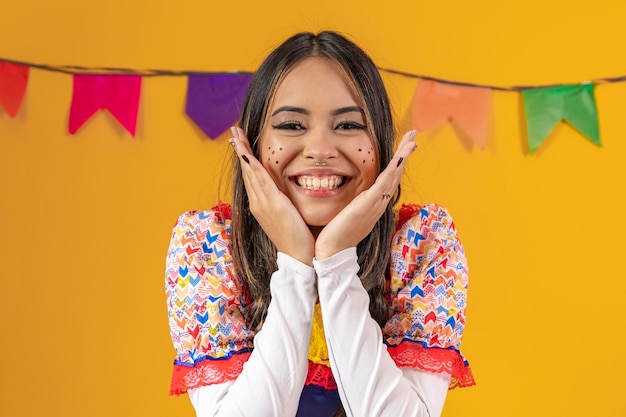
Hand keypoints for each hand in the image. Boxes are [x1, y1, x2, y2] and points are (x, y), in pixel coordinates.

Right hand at [230, 127, 315, 264]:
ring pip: (250, 173)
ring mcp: (262, 204)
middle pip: (246, 171)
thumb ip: (286, 202)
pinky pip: (260, 181)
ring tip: (236, 135)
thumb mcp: (289, 215)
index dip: (246, 158)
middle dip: (240, 150)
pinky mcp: (271, 205)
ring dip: (242, 152)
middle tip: (234, 132)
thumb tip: (289, 192)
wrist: (300, 258)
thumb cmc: (299, 238)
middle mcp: (258, 203)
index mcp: (261, 204)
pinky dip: (252, 166)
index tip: (241, 142)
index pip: (252, 176)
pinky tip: (247, 154)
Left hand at [315, 130, 417, 259]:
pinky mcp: (368, 204)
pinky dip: (393, 169)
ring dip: (403, 156)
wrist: (332, 252)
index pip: (388, 179)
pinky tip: (400, 157)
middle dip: (405, 154)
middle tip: (414, 137)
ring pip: (393, 175)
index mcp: (373, 204)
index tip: (403, 148)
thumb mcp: (345, 214)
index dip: (397, 163)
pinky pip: (384, 183)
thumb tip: (348, 196)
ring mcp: (375, 204)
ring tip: (413, 140)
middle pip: (396, 174)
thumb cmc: (334, 235)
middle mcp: (378, 203)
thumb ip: (350, 203)